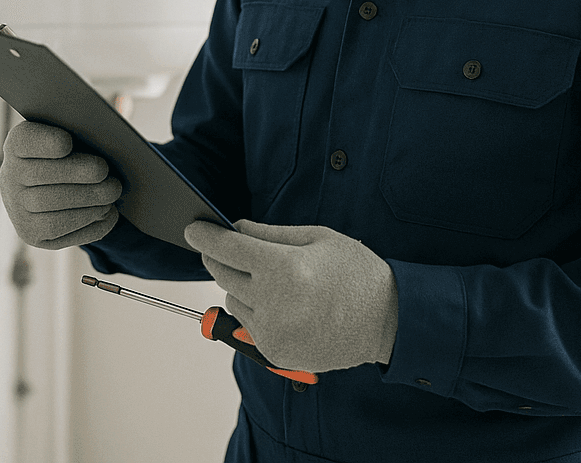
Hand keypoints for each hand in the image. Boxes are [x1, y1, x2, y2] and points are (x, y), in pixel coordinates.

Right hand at [0, 120, 121, 249]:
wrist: (54, 185)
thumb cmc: (73, 154)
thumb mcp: (74, 137)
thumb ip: (82, 134)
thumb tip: (106, 143)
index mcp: (18, 145)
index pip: (23, 140)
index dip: (43, 142)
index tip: (67, 142)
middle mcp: (9, 178)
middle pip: (39, 177)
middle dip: (77, 176)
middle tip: (106, 173)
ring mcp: (17, 210)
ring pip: (50, 208)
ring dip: (87, 202)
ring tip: (112, 193)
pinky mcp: (31, 234)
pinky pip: (58, 233)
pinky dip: (89, 224)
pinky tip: (107, 212)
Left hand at [184, 219, 398, 373]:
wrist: (387, 320)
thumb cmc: (355, 274)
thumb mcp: (317, 238)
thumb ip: (269, 233)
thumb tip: (235, 228)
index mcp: (285, 268)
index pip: (227, 248)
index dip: (205, 235)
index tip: (193, 229)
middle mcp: (274, 302)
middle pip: (222, 273)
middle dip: (219, 257)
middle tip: (228, 248)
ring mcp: (273, 331)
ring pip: (231, 299)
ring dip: (239, 285)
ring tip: (273, 280)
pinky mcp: (275, 352)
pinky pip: (246, 323)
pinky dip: (253, 309)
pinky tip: (282, 303)